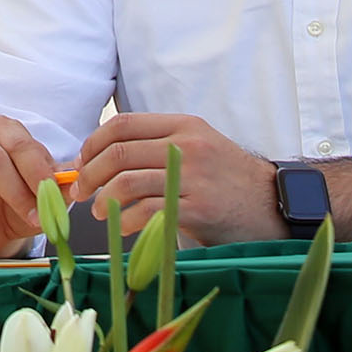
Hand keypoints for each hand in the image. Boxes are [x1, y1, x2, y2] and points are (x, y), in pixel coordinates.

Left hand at [67, 113, 287, 246]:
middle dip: (89, 173)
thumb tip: (105, 159)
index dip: (93, 143)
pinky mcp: (198, 208)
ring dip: (103, 198)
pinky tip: (122, 226)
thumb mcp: (198, 146)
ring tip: (97, 211)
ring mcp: (193, 176)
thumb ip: (159, 146)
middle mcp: (186, 145)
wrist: (272, 203)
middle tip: (79, 191)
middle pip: (119, 152)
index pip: (123, 124)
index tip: (81, 163)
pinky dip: (126, 220)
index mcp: (183, 125)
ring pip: (128, 181)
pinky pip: (148, 211)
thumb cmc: (228, 179)